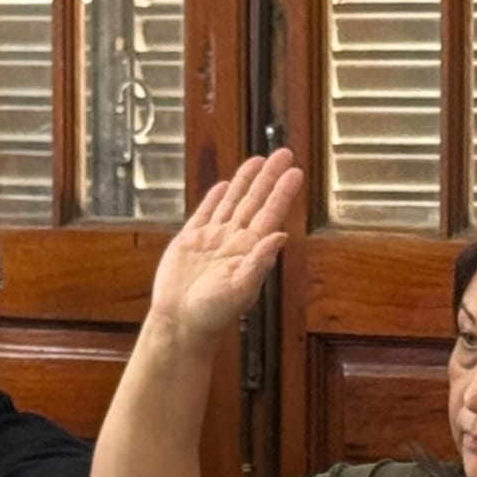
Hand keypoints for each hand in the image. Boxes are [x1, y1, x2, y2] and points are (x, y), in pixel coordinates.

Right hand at [150, 149, 303, 340]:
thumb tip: (280, 235)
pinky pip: (205, 213)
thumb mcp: (241, 289)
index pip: (271, 214)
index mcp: (250, 251)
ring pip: (233, 202)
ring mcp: (213, 239)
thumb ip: (260, 262)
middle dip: (270, 177)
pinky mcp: (190, 241)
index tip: (296, 171)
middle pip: (255, 201)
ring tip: (258, 160)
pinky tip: (224, 186)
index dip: (283, 192)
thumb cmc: (212, 314)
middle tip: (284, 153)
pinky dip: (215, 198)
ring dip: (245, 181)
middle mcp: (235, 241)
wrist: (180, 323)